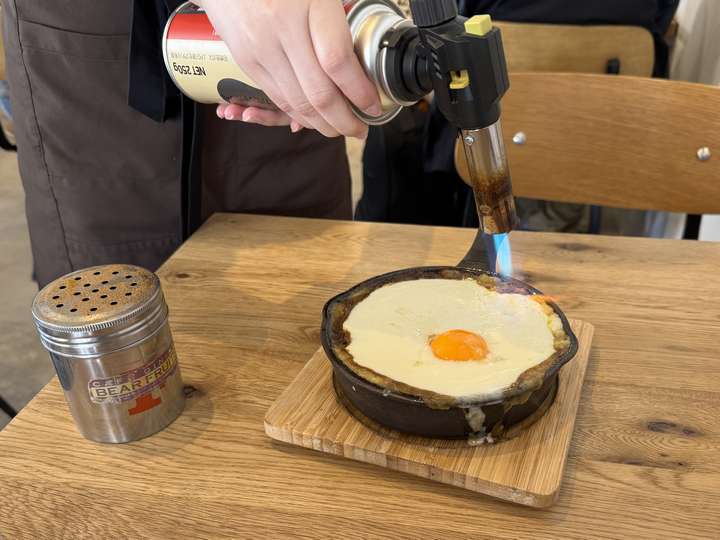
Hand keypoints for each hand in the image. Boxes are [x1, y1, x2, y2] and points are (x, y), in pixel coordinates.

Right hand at [198, 0, 381, 137]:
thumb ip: (340, 22)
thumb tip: (360, 66)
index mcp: (311, 4)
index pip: (338, 63)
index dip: (359, 93)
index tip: (372, 106)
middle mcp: (283, 29)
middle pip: (319, 93)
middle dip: (344, 121)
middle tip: (361, 129)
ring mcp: (261, 48)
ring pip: (297, 103)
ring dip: (323, 124)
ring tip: (342, 129)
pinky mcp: (246, 60)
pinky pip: (277, 98)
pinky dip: (299, 115)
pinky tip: (315, 119)